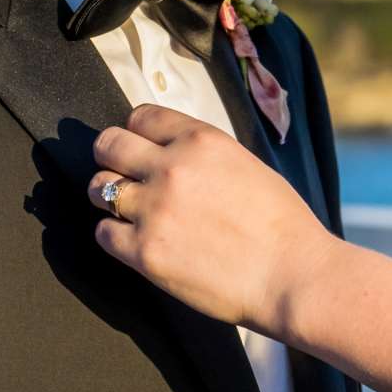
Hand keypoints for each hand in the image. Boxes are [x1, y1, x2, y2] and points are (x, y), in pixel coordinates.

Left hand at [88, 104, 333, 331]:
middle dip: (112, 157)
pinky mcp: (144, 252)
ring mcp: (154, 210)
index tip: (140, 148)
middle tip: (123, 174)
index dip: (137, 133)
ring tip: (130, 210)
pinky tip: (136, 240)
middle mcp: (172, 168)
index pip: (140, 116)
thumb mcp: (245, 164)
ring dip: (110, 197)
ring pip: (98, 188)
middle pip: (108, 145)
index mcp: (201, 141)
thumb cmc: (281, 224)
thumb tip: (170, 154)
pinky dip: (115, 235)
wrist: (292, 274)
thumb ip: (203, 154)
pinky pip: (103, 232)